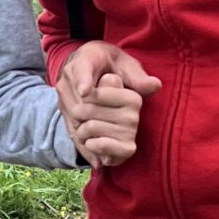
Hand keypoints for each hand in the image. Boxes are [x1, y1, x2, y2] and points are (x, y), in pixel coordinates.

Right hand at [56, 40, 158, 167]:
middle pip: (78, 101)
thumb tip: (155, 86)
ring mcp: (63, 95)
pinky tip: (96, 159)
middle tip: (111, 135)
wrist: (87, 61)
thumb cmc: (111, 62)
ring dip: (89, 136)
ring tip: (104, 154)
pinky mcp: (63, 109)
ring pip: (73, 118)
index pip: (82, 69)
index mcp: (84, 59)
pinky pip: (71, 128)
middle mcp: (68, 77)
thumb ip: (138, 76)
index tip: (86, 91)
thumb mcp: (125, 63)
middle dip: (93, 118)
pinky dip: (84, 144)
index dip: (84, 79)